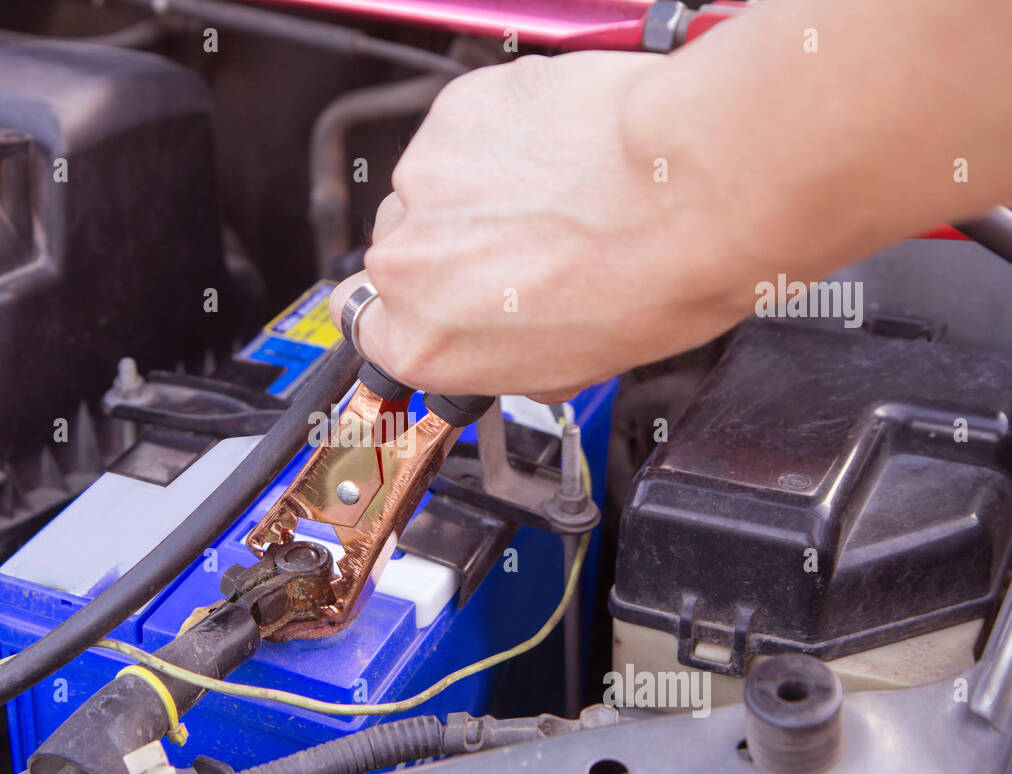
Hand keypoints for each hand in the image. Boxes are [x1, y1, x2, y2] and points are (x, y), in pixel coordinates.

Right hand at [329, 51, 752, 401]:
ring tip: (554, 195)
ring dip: (478, 190)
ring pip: (433, 188)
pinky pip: (464, 128)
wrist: (690, 192)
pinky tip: (559, 152)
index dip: (419, 314)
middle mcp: (404, 265)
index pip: (375, 330)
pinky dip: (503, 136)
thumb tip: (511, 342)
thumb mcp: (571, 369)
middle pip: (402, 255)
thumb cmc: (647, 285)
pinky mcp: (454, 113)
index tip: (448, 304)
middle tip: (527, 247)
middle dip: (454, 251)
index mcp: (421, 344)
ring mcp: (423, 182)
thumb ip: (503, 357)